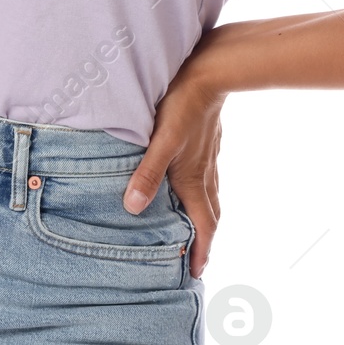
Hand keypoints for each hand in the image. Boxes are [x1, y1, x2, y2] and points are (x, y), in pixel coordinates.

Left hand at [123, 60, 224, 276]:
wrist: (211, 71)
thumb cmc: (183, 105)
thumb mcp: (161, 141)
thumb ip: (147, 174)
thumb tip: (132, 208)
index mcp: (194, 179)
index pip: (203, 226)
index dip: (201, 251)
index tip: (198, 273)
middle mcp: (205, 173)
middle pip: (211, 215)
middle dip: (205, 240)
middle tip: (197, 260)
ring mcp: (209, 157)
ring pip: (210, 196)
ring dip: (203, 217)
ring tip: (192, 228)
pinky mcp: (207, 142)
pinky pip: (207, 177)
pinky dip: (201, 192)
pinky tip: (190, 183)